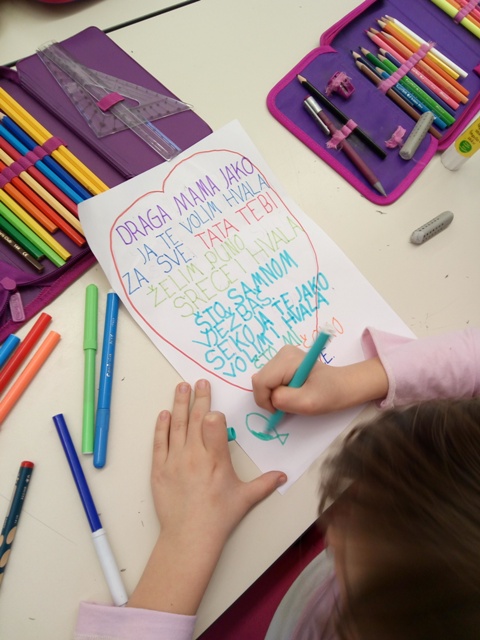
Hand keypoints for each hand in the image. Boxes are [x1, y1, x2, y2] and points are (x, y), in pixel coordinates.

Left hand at [127, 379, 286, 614]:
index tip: (214, 407)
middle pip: (196, 420)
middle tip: (200, 381)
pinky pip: (160, 443)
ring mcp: (175, 461)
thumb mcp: (245, 499)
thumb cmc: (219, 517)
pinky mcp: (159, 469)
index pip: (213, 426)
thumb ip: (265, 484)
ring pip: (177, 426)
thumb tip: (283, 475)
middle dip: (198, 398)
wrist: (189, 537)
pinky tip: (164, 413)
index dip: (214, 415)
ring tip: (181, 387)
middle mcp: (195, 456)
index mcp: (216, 460)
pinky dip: (162, 427)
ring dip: (179, 404)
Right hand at [252, 346, 388, 415]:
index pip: (261, 382)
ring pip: (263, 381)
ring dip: (273, 394)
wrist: (342, 386)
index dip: (265, 400)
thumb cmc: (329, 394)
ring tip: (294, 396)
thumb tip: (271, 398)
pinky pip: (268, 380)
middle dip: (270, 397)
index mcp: (288, 359)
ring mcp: (282, 355)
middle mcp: (282, 352)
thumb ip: (285, 400)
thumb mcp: (308, 403)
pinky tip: (291, 391)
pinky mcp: (282, 361)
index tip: (280, 410)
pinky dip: (276, 390)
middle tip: (289, 404)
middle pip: (260, 380)